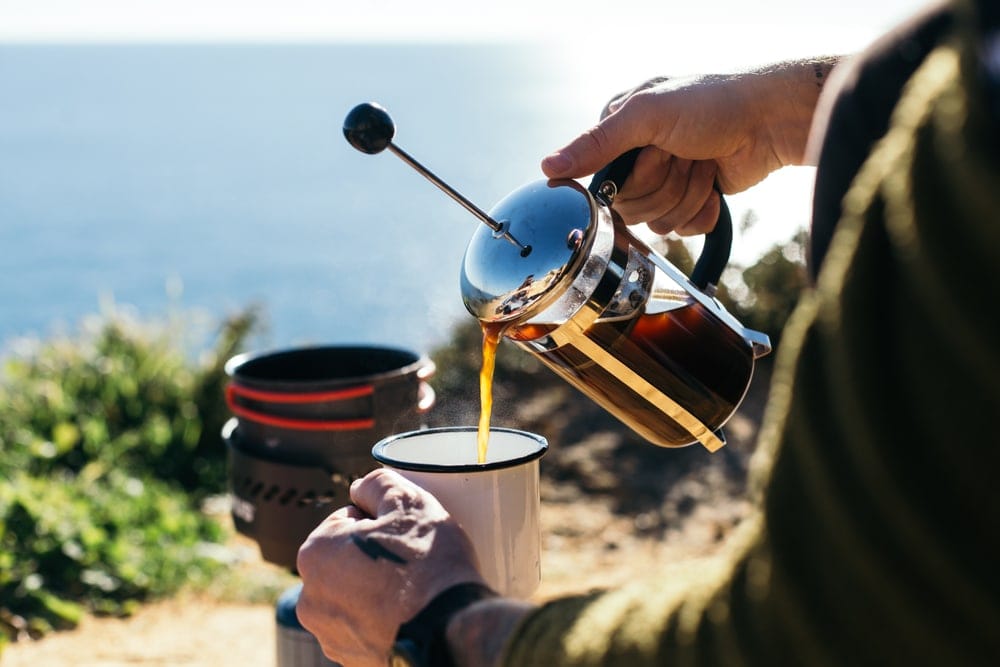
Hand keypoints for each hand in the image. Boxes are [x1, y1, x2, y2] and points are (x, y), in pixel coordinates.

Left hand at [295, 468, 485, 666]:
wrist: (451, 631)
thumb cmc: (428, 566)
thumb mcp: (408, 502)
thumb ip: (377, 484)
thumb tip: (361, 488)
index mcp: (315, 552)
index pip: (347, 519)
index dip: (380, 521)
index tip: (403, 535)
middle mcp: (310, 597)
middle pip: (347, 559)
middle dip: (373, 557)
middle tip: (410, 562)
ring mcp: (329, 634)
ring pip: (355, 594)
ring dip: (376, 589)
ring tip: (411, 591)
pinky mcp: (350, 659)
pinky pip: (365, 627)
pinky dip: (382, 620)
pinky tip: (408, 616)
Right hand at [542, 60, 835, 234]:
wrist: (770, 121)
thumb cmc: (712, 104)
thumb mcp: (647, 114)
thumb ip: (596, 143)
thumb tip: (547, 166)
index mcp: (618, 133)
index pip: (600, 184)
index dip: (632, 178)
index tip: (656, 155)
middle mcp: (636, 160)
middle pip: (630, 208)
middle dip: (665, 185)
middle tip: (685, 154)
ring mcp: (664, 183)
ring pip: (657, 223)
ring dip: (687, 194)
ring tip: (703, 164)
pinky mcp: (690, 203)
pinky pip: (682, 231)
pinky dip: (703, 211)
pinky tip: (714, 185)